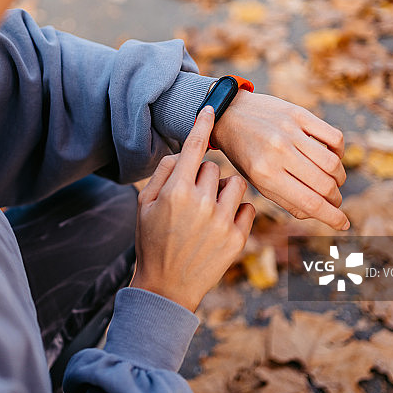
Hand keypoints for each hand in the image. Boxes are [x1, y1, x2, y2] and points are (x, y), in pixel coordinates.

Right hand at [131, 106, 255, 311]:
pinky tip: (221, 224)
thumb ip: (164, 173)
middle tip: (192, 199)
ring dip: (225, 191)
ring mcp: (222, 221)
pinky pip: (247, 208)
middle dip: (205, 177)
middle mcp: (202, 202)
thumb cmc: (151, 242)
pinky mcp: (238, 238)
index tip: (212, 105)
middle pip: (214, 168)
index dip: (203, 123)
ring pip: (236, 184)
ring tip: (210, 209)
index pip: (193, 147)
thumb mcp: (145, 205)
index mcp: (176, 191)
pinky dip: (237, 211)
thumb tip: (185, 153)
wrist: (167, 287)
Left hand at [211, 91, 349, 229]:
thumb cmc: (244, 153)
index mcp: (265, 175)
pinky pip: (334, 137)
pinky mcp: (299, 114)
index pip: (310, 202)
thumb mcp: (256, 181)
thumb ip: (285, 199)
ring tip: (334, 181)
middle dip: (335, 199)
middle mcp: (278, 153)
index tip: (344, 224)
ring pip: (333, 162)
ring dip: (339, 177)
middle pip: (325, 184)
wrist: (229, 114)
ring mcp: (289, 132)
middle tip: (334, 200)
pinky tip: (332, 156)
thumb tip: (316, 213)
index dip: (332, 217)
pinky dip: (339, 151)